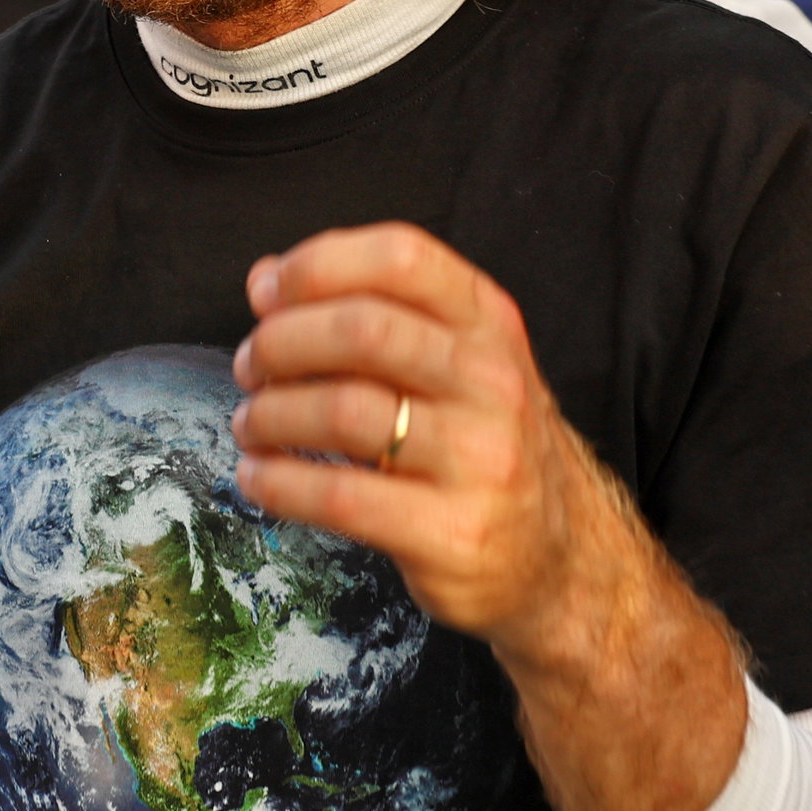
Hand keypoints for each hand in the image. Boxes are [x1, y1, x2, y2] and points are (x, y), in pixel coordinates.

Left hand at [233, 222, 591, 651]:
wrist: (560, 553)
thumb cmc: (482, 441)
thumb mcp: (454, 359)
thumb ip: (368, 308)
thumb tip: (265, 279)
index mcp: (488, 322)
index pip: (401, 257)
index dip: (320, 264)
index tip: (269, 294)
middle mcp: (491, 380)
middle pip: (363, 330)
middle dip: (281, 343)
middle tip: (250, 366)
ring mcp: (478, 458)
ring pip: (344, 412)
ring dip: (271, 414)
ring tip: (251, 424)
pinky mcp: (452, 533)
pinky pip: (342, 497)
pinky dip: (280, 483)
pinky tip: (259, 477)